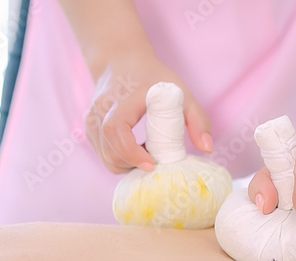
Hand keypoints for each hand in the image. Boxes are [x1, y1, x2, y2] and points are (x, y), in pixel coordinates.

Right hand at [86, 51, 212, 173]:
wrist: (119, 60)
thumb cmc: (152, 77)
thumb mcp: (180, 92)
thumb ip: (197, 120)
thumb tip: (207, 149)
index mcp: (120, 100)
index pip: (116, 132)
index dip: (132, 153)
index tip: (151, 164)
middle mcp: (100, 111)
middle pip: (109, 151)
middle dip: (132, 164)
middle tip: (154, 160)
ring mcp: (90, 120)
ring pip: (104, 157)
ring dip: (126, 163)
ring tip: (146, 152)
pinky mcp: (89, 128)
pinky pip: (102, 153)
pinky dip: (119, 158)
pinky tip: (135, 148)